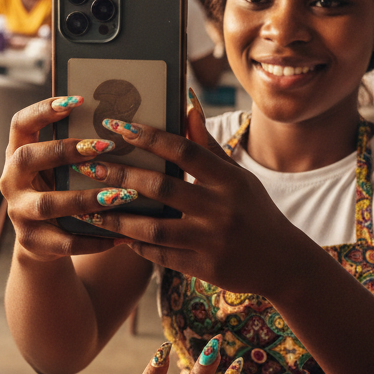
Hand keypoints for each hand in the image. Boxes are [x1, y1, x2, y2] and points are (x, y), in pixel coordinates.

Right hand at [0, 95, 125, 261]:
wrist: (44, 242)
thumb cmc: (61, 190)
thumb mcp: (60, 167)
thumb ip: (77, 147)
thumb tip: (122, 122)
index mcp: (17, 154)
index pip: (21, 123)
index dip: (43, 110)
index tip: (78, 100)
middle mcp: (11, 180)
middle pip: (27, 158)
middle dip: (65, 150)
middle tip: (105, 146)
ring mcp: (18, 212)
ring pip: (48, 203)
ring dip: (86, 198)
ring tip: (121, 195)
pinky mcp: (31, 241)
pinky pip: (65, 242)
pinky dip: (95, 239)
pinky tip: (121, 236)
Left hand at [56, 108, 293, 295]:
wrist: (284, 263)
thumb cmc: (254, 211)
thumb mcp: (238, 177)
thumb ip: (207, 146)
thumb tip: (187, 105)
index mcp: (230, 180)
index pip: (185, 151)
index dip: (150, 137)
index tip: (118, 126)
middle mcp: (221, 208)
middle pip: (162, 187)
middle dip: (122, 175)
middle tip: (89, 166)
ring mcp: (212, 240)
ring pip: (154, 226)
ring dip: (118, 217)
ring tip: (89, 207)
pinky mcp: (204, 268)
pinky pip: (160, 255)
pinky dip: (136, 244)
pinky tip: (115, 234)